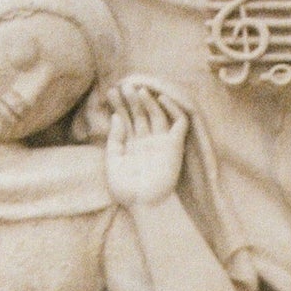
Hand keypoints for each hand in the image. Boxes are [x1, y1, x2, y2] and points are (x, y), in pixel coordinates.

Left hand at [103, 79, 188, 207]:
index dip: (119, 104)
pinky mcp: (175, 145)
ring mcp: (162, 142)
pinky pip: (179, 122)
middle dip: (132, 99)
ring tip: (138, 88)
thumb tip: (116, 116)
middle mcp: (147, 141)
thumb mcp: (113, 161)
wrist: (146, 205)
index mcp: (132, 145)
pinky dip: (173, 108)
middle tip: (123, 85)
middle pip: (140, 113)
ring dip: (149, 100)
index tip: (110, 91)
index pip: (126, 118)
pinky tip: (160, 98)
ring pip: (158, 114)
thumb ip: (115, 138)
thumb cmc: (127, 190)